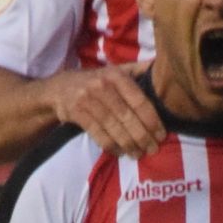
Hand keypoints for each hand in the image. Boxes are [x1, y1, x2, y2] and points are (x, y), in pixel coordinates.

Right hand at [50, 66, 166, 159]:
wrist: (59, 88)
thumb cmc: (94, 80)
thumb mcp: (115, 71)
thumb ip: (138, 70)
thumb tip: (163, 68)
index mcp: (116, 76)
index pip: (139, 101)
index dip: (152, 120)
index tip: (161, 134)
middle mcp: (102, 86)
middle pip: (128, 117)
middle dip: (143, 137)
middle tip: (154, 149)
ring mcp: (88, 100)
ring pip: (114, 129)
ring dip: (129, 145)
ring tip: (139, 154)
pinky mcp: (78, 114)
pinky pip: (99, 135)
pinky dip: (112, 147)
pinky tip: (121, 153)